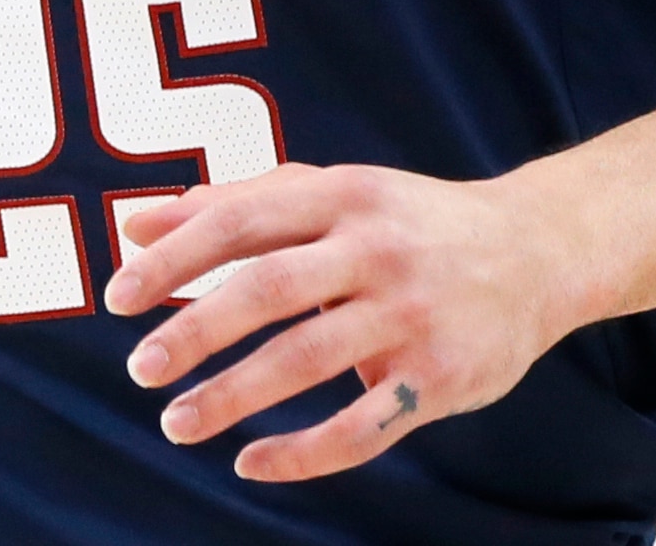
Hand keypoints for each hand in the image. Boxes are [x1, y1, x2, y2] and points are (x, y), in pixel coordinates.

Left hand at [104, 161, 591, 481]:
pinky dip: (302, 453)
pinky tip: (251, 463)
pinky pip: (361, 428)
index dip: (174, 260)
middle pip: (270, 289)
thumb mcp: (333, 193)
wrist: (538, 251)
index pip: (241, 221)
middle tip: (141, 370)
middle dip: (196, 331)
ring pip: (307, 361)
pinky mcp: (438, 377)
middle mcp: (377, 250)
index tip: (116, 298)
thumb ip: (237, 204)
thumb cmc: (408, 222)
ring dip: (233, 396)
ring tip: (178, 422)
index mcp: (344, 194)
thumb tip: (134, 226)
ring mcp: (411, 315)